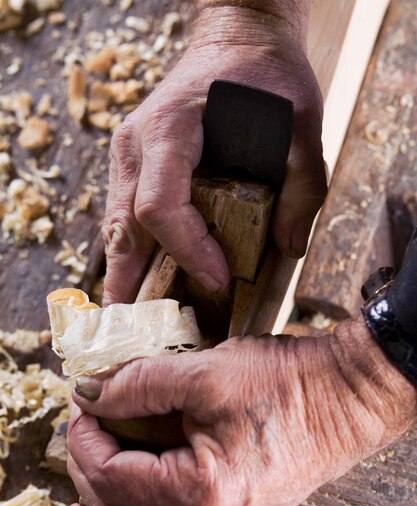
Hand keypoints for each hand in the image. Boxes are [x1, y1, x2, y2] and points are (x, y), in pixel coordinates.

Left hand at [67, 319, 415, 505]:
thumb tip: (87, 393)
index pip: (112, 477)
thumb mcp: (204, 372)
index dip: (83, 438)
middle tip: (84, 427)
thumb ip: (136, 383)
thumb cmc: (286, 384)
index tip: (82, 404)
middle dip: (85, 466)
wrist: (343, 399)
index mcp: (205, 494)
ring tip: (82, 491)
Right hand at [102, 4, 326, 304]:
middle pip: (123, 226)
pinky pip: (125, 216)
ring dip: (124, 272)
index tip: (219, 280)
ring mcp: (129, 154)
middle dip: (130, 281)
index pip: (160, 206)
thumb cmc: (266, 75)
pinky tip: (140, 281)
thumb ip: (304, 188)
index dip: (186, 250)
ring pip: (117, 226)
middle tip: (137, 331)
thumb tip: (289, 250)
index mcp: (171, 129)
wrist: (237, 39)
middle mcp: (137, 144)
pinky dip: (132, 252)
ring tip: (130, 318)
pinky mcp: (135, 163)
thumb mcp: (303, 125)